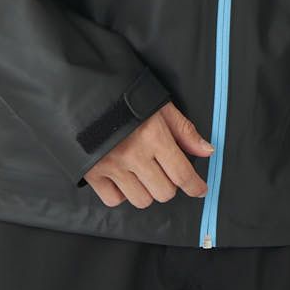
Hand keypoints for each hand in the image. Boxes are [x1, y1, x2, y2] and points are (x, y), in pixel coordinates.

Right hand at [81, 101, 214, 208]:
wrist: (83, 89)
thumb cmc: (124, 94)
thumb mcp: (159, 105)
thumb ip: (183, 130)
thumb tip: (207, 150)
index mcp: (153, 136)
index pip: (182, 174)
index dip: (195, 186)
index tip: (200, 189)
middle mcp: (133, 155)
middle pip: (164, 192)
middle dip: (170, 183)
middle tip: (164, 169)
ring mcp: (111, 166)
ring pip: (142, 200)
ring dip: (147, 190)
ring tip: (143, 172)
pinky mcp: (92, 173)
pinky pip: (114, 200)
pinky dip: (122, 193)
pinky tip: (124, 177)